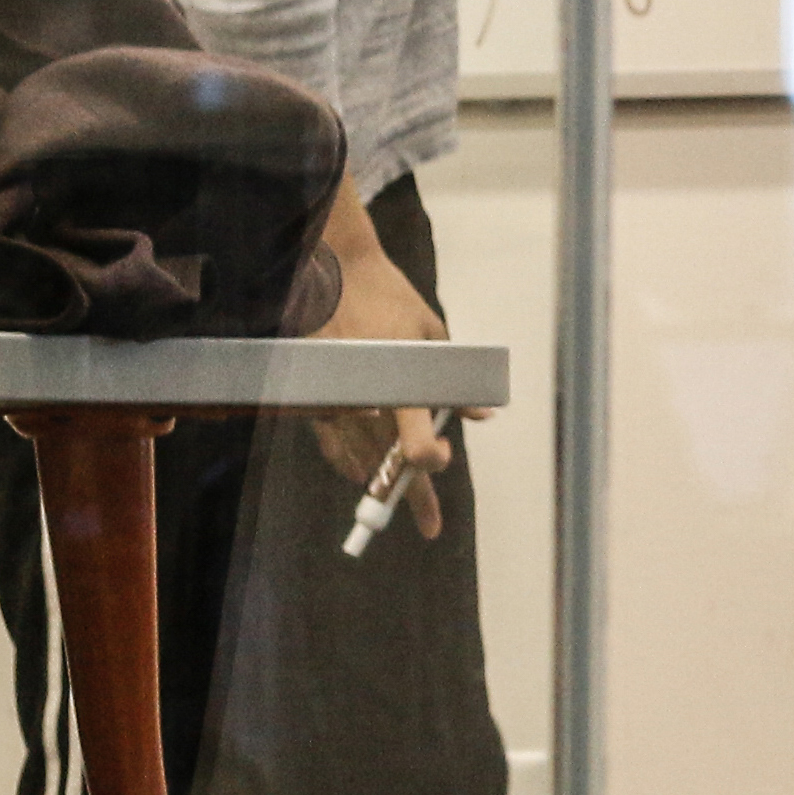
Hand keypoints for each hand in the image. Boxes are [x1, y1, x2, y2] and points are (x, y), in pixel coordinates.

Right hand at [309, 183, 452, 531]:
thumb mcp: (432, 333)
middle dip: (410, 494)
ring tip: (398, 500)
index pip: (411, 443)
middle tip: (430, 524)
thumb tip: (481, 414)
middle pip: (385, 462)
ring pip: (358, 457)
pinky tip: (364, 470)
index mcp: (395, 382)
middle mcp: (361, 398)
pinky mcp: (312, 398)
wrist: (333, 270)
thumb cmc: (389, 297)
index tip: (439, 463)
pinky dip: (350, 459)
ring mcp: (332, 401)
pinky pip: (332, 442)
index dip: (428, 464)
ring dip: (379, 479)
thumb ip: (453, 380)